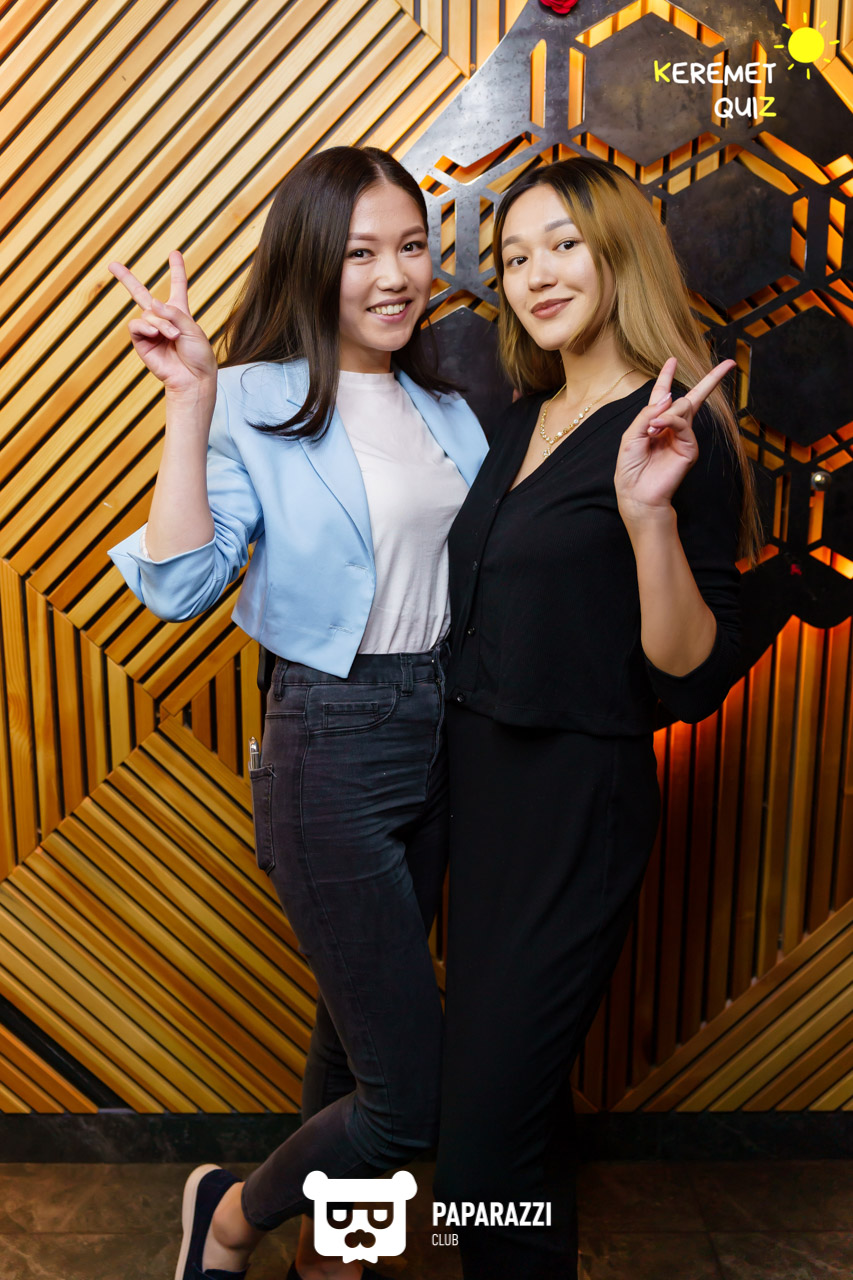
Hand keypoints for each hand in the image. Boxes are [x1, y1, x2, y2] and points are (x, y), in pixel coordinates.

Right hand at [108, 251, 216, 396]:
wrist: (192, 378)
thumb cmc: (198, 356)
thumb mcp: (192, 329)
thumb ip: (174, 313)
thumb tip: (152, 303)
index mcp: (179, 313)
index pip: (177, 286)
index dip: (176, 270)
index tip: (174, 253)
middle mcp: (162, 319)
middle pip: (141, 294)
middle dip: (126, 279)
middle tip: (112, 264)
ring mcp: (150, 331)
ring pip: (147, 314)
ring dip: (160, 324)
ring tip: (173, 337)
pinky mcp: (141, 342)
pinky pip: (137, 326)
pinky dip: (146, 328)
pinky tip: (156, 335)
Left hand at [614, 356, 734, 523]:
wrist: (637, 493)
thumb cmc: (630, 467)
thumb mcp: (631, 435)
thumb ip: (647, 413)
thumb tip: (670, 396)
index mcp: (656, 423)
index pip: (663, 395)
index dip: (667, 377)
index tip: (672, 360)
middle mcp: (672, 428)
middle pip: (691, 398)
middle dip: (710, 380)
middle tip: (728, 365)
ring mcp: (683, 437)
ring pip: (685, 408)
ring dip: (667, 413)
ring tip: (652, 428)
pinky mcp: (690, 448)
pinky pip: (683, 424)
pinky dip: (670, 421)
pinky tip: (657, 428)